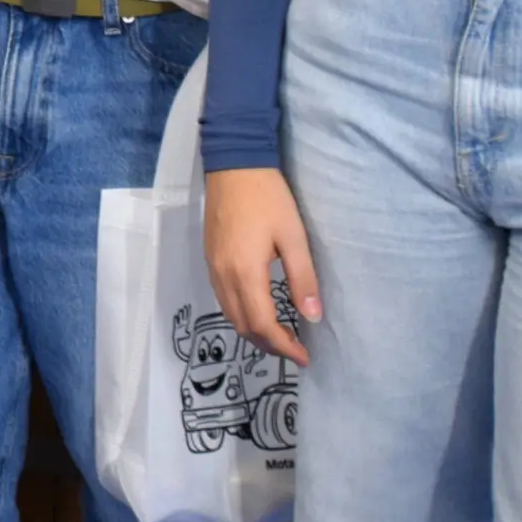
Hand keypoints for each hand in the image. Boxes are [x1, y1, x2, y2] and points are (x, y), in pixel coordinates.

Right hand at [203, 167, 320, 367]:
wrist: (233, 164)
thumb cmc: (268, 198)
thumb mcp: (293, 236)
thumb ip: (302, 278)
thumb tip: (312, 317)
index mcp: (245, 273)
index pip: (262, 325)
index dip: (283, 346)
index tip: (304, 357)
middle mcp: (223, 276)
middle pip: (242, 326)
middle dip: (268, 345)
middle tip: (294, 350)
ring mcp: (212, 267)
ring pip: (230, 314)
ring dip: (253, 332)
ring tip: (279, 336)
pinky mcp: (209, 258)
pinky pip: (223, 299)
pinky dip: (241, 315)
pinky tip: (258, 310)